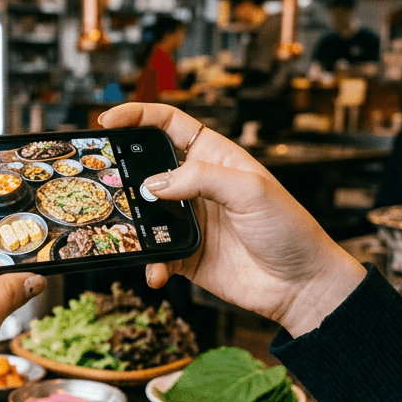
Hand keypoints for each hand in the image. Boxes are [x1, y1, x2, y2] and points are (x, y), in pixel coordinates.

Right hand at [99, 103, 364, 336]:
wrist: (301, 285)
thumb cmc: (288, 229)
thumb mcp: (251, 191)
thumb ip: (200, 178)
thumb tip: (153, 183)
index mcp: (214, 157)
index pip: (169, 125)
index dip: (138, 116)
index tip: (109, 120)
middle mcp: (197, 185)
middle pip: (147, 168)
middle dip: (121, 172)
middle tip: (100, 179)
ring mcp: (188, 220)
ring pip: (144, 214)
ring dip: (131, 224)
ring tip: (123, 232)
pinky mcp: (185, 255)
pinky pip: (155, 255)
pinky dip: (150, 264)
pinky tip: (157, 272)